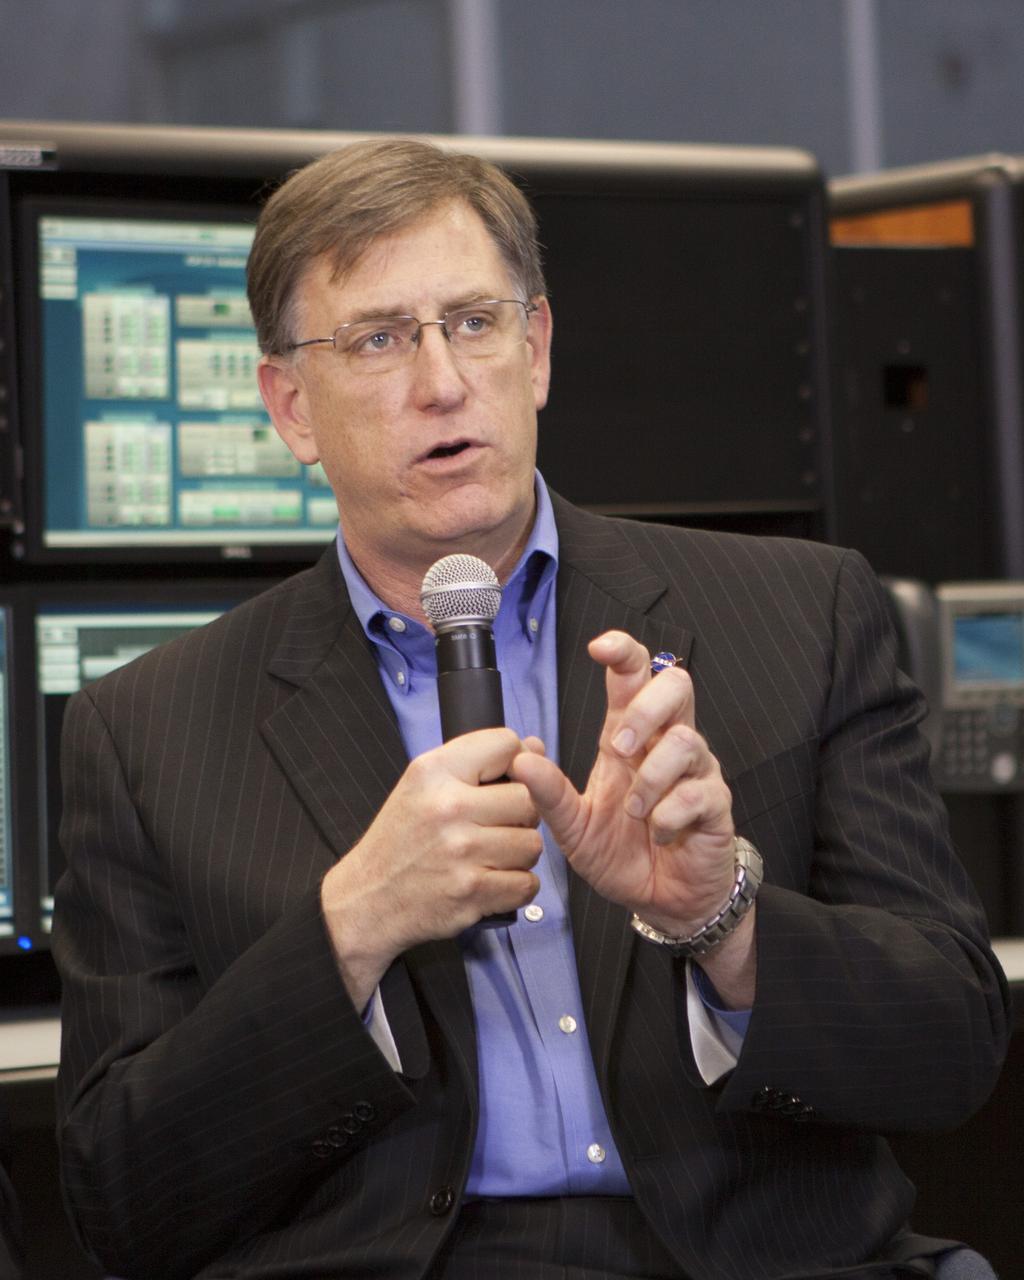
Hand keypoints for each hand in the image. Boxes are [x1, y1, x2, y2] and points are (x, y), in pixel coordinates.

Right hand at [320, 728, 541, 1007]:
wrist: (368, 899)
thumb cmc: (401, 840)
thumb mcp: (424, 785)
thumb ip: (477, 762)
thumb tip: (537, 748)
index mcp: (434, 771)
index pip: (506, 744)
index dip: (517, 762)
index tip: (506, 781)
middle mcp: (448, 806)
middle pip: (529, 798)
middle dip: (522, 815)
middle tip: (496, 826)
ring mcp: (461, 851)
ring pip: (533, 844)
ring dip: (519, 854)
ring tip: (490, 855)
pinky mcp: (472, 891)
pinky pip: (527, 883)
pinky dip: (516, 887)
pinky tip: (491, 881)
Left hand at [511, 631, 735, 935]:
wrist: (660, 901)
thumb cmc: (621, 854)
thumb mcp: (573, 827)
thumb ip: (549, 795)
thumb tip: (523, 758)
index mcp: (629, 738)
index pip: (635, 676)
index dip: (623, 652)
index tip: (600, 647)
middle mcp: (665, 745)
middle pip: (676, 685)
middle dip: (645, 710)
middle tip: (620, 749)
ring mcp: (696, 772)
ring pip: (686, 740)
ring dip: (651, 777)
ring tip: (635, 812)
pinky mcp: (715, 803)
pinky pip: (698, 792)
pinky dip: (669, 815)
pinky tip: (659, 833)